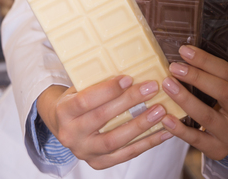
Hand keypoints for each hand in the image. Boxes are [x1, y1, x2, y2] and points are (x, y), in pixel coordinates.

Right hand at [36, 76, 172, 169]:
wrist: (63, 125)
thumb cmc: (78, 99)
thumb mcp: (80, 86)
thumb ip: (100, 80)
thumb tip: (133, 65)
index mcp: (64, 111)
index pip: (86, 100)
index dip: (108, 90)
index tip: (129, 78)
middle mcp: (71, 134)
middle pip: (102, 118)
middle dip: (129, 102)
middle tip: (152, 88)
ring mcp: (85, 152)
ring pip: (115, 140)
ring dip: (141, 125)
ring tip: (161, 110)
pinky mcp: (99, 163)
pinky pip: (126, 154)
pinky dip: (147, 143)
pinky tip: (165, 131)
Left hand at [160, 46, 227, 160]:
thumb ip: (213, 73)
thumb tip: (185, 53)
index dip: (206, 61)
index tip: (185, 51)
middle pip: (223, 92)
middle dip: (196, 77)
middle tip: (174, 67)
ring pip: (208, 117)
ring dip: (185, 99)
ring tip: (167, 85)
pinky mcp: (219, 150)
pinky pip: (197, 140)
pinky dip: (180, 129)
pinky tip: (166, 118)